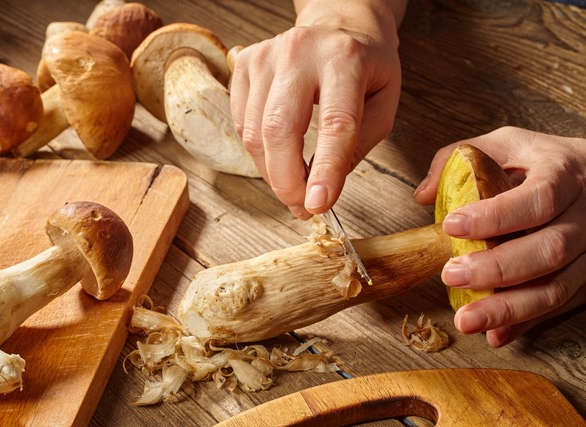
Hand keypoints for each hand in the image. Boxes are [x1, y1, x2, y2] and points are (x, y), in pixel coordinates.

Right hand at [229, 1, 403, 217]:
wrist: (338, 24)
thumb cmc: (365, 66)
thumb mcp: (383, 104)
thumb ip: (356, 146)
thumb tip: (320, 189)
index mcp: (345, 59)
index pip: (334, 123)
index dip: (326, 170)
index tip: (318, 205)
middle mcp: (300, 52)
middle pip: (279, 129)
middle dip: (286, 180)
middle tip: (300, 206)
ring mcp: (266, 56)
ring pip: (254, 133)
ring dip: (271, 171)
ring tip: (293, 183)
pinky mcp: (244, 64)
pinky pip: (240, 123)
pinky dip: (258, 150)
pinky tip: (278, 151)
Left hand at [415, 126, 585, 346]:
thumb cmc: (541, 161)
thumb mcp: (505, 145)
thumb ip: (461, 159)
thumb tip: (423, 195)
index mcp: (565, 173)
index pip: (538, 198)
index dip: (496, 216)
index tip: (452, 226)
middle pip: (549, 249)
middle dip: (496, 269)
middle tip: (450, 274)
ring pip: (558, 287)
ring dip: (509, 308)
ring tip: (466, 320)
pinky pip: (561, 307)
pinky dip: (525, 324)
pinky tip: (495, 335)